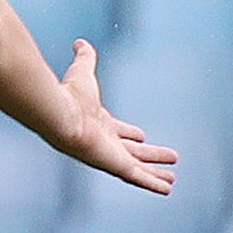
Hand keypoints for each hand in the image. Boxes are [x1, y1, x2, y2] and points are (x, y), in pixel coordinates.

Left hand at [51, 40, 177, 193]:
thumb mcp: (83, 72)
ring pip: (138, 169)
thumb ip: (85, 59)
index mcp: (98, 124)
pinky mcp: (116, 166)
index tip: (142, 136)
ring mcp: (110, 157)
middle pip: (132, 153)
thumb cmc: (69, 95)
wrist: (60, 113)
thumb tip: (80, 42)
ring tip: (172, 181)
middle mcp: (104, 143)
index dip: (130, 134)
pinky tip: (168, 189)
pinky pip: (138, 178)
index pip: (118, 132)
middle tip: (168, 161)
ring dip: (155, 175)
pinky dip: (153, 185)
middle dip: (150, 157)